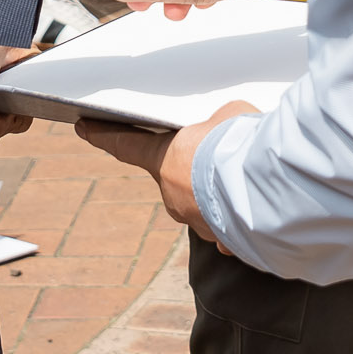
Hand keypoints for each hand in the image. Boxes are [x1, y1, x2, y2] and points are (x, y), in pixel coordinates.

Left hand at [76, 100, 260, 243]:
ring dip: (220, 192)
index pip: (125, 144)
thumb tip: (228, 132)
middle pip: (176, 176)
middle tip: (219, 151)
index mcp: (164, 160)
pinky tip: (254, 209)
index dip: (103, 135)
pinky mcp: (226, 239)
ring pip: (204, 203)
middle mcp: (173, 196)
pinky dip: (238, 218)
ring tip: (247, 176)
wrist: (267, 190)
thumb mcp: (228, 114)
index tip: (84, 128)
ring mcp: (198, 222)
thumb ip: (218, 122)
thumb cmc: (239, 144)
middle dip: (195, 166)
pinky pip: (227, 228)